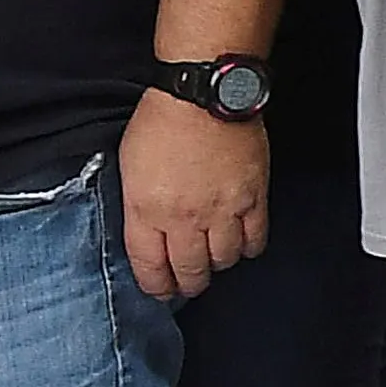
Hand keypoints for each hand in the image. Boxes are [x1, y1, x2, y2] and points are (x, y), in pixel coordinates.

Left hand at [120, 96, 267, 299]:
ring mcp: (222, 211)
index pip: (150, 267)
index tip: (159, 290)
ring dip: (217, 264)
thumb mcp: (130, 168)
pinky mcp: (253, 200)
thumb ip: (139, 207)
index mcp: (147, 210)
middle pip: (190, 271)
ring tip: (213, 258)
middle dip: (187, 283)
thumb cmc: (162, 122)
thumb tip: (149, 233)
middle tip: (187, 282)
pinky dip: (247, 248)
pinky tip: (240, 243)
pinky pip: (255, 241)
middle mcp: (185, 218)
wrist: (202, 96)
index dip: (156, 286)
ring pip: (223, 260)